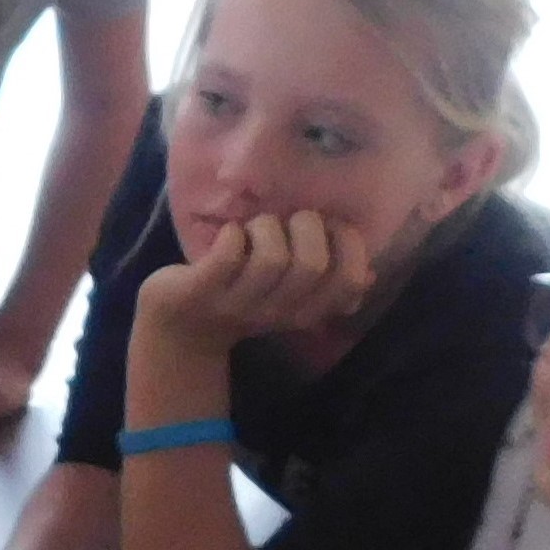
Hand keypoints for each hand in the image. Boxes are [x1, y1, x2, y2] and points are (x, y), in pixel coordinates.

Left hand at [138, 210, 373, 351]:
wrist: (179, 327)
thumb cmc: (241, 296)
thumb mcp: (288, 296)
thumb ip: (327, 284)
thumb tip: (370, 275)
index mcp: (306, 311)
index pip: (350, 282)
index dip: (349, 244)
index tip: (329, 226)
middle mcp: (277, 313)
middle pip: (312, 265)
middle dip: (305, 226)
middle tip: (285, 222)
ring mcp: (238, 304)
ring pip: (271, 258)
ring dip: (265, 228)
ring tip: (251, 230)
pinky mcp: (200, 292)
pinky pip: (227, 256)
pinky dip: (232, 235)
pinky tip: (228, 234)